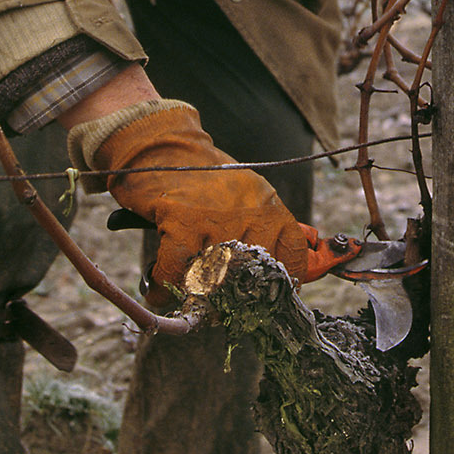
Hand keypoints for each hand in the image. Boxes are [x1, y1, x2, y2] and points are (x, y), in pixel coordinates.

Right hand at [93, 103, 307, 293]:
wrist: (163, 147)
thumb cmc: (204, 180)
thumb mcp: (247, 197)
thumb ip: (265, 232)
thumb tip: (290, 272)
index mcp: (269, 206)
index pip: (293, 255)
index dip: (282, 283)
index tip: (267, 298)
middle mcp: (249, 211)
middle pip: (253, 274)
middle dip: (238, 298)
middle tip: (221, 307)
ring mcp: (216, 216)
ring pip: (216, 277)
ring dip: (200, 296)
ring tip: (191, 297)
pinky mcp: (181, 219)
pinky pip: (178, 270)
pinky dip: (165, 286)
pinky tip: (160, 288)